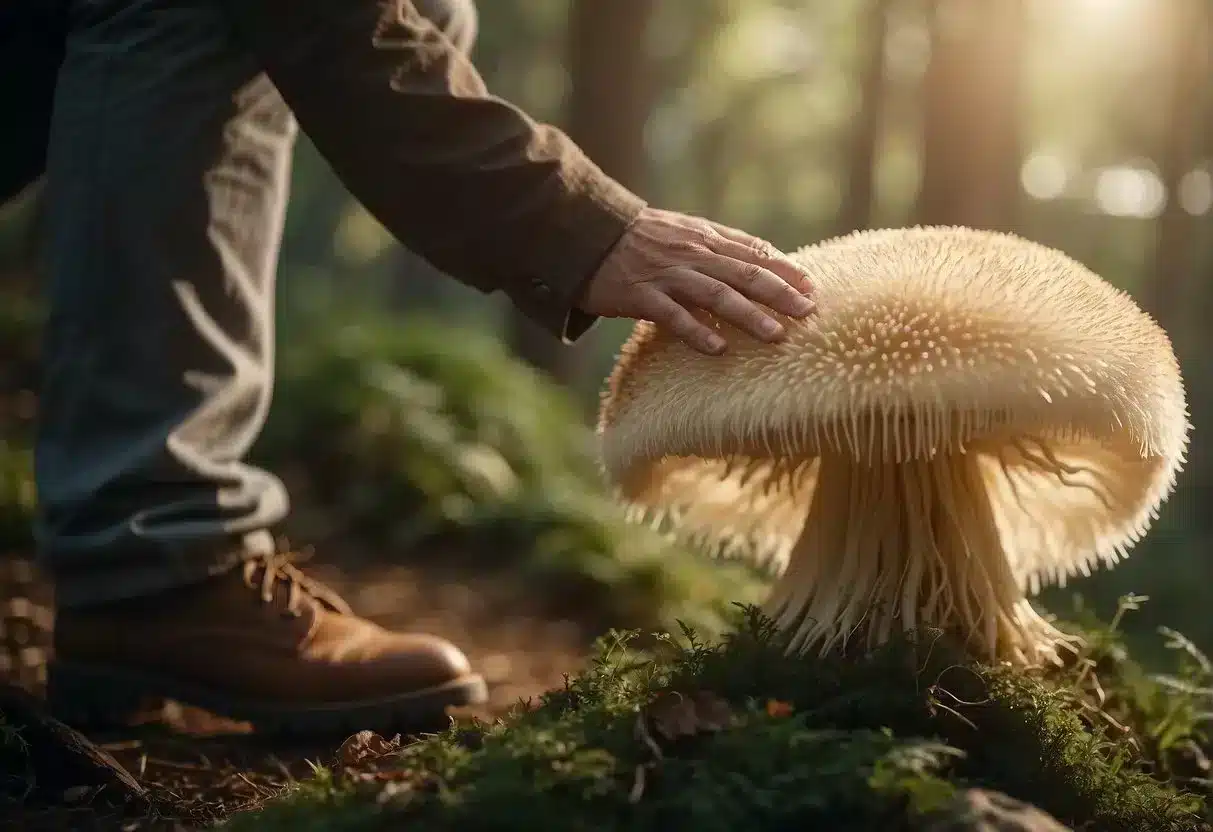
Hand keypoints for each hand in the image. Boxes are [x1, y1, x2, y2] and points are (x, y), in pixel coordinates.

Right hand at [576, 208, 816, 354]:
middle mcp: (693, 254)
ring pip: (717, 295)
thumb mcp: (686, 231)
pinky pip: (673, 316)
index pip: (755, 253)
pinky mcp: (641, 295)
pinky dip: (697, 332)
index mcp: (706, 237)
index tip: (813, 290)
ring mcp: (668, 275)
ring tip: (777, 336)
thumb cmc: (642, 238)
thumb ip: (722, 245)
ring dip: (749, 315)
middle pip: (745, 274)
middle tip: (808, 314)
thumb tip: (764, 258)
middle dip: (780, 294)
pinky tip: (718, 350)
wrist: (590, 234)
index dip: (786, 270)